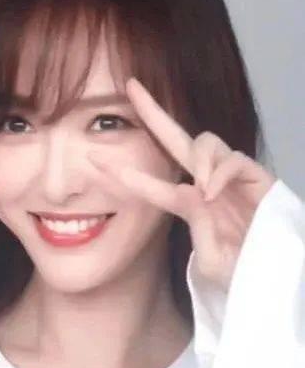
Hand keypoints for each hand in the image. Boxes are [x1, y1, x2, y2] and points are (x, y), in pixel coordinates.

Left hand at [87, 77, 276, 291]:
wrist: (272, 279)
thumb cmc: (240, 271)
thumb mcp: (209, 257)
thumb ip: (196, 225)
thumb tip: (192, 189)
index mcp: (191, 205)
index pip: (155, 184)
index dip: (128, 176)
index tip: (95, 161)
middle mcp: (208, 183)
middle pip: (177, 138)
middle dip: (153, 111)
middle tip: (131, 87)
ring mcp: (231, 178)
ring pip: (206, 143)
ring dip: (200, 161)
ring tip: (205, 192)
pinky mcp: (257, 176)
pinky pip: (233, 159)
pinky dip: (221, 172)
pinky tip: (214, 192)